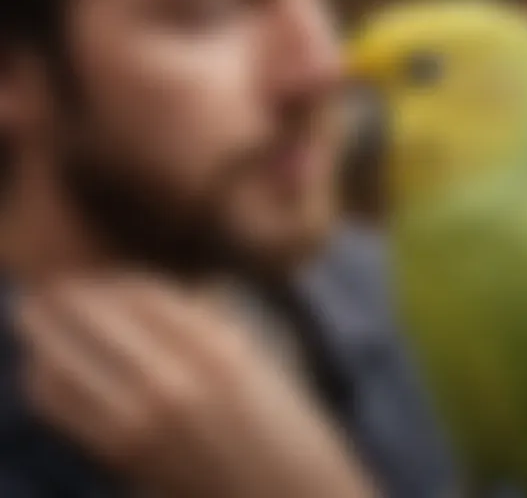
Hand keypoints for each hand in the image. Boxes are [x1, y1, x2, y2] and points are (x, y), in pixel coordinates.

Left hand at [17, 275, 375, 497]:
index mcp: (218, 348)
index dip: (115, 282)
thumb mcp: (259, 364)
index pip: (147, 296)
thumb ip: (211, 330)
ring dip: (45, 333)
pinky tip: (38, 368)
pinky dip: (44, 381)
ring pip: (72, 360)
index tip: (100, 278)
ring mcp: (146, 420)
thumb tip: (160, 304)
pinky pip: (66, 409)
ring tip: (31, 315)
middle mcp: (178, 378)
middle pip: (101, 320)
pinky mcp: (125, 456)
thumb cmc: (285, 431)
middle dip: (69, 298)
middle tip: (48, 287)